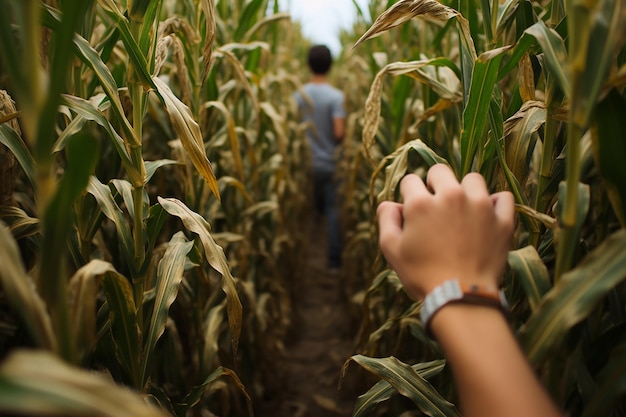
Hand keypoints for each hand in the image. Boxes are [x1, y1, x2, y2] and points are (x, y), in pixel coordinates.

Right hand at [377, 164, 514, 298]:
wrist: (460, 297)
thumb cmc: (422, 275)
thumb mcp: (391, 250)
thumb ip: (386, 220)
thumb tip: (391, 204)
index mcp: (422, 203)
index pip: (410, 181)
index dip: (408, 195)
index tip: (413, 210)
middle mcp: (451, 196)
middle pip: (440, 171)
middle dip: (434, 183)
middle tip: (435, 205)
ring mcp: (480, 206)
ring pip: (472, 179)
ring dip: (465, 190)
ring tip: (462, 210)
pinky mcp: (502, 220)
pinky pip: (503, 197)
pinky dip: (495, 203)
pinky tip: (486, 216)